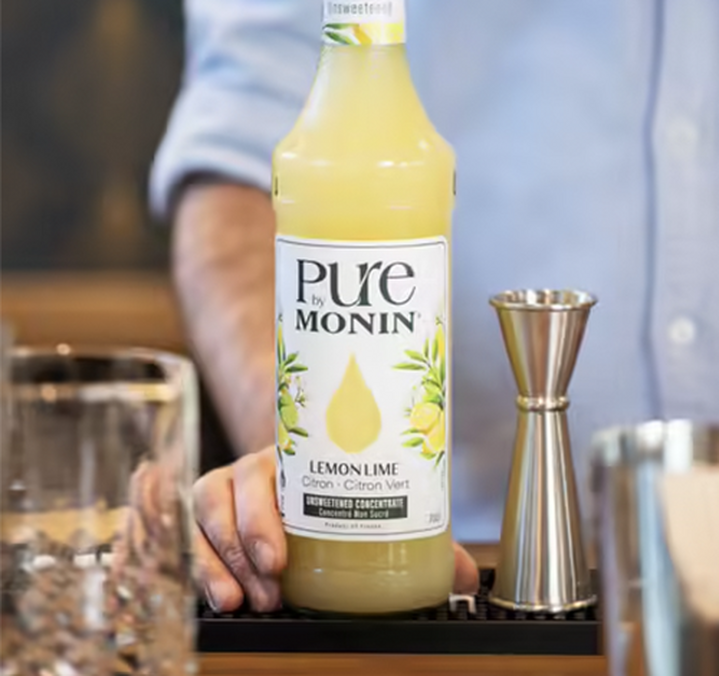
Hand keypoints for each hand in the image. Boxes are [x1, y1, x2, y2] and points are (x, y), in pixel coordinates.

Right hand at [193, 446, 479, 612]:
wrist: (296, 465)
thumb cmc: (331, 488)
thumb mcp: (364, 503)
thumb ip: (409, 533)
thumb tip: (464, 576)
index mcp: (286, 457)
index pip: (261, 474)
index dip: (262, 517)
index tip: (280, 560)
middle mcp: (248, 470)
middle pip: (225, 496)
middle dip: (242, 550)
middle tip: (269, 593)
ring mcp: (221, 492)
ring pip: (199, 514)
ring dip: (215, 562)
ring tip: (239, 602)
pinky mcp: (202, 518)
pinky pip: (182, 531)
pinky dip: (189, 561)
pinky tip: (213, 595)